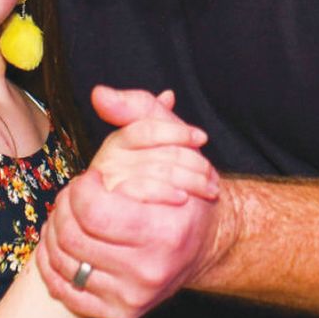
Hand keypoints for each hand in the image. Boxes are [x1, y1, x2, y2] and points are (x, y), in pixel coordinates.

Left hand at [35, 85, 224, 317]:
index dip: (81, 188)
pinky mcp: (121, 313)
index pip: (91, 210)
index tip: (92, 179)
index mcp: (165, 230)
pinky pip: (67, 291)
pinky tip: (63, 245)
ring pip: (64, 263)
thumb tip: (100, 95)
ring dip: (55, 234)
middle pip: (71, 236)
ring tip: (69, 216)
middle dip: (64, 208)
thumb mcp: (170, 139)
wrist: (205, 244)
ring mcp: (135, 296)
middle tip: (75, 196)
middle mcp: (151, 269)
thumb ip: (138, 110)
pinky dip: (54, 266)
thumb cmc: (186, 189)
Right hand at [90, 87, 219, 204]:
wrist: (174, 222)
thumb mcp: (168, 141)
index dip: (176, 132)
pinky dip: (167, 192)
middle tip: (211, 175)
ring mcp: (107, 187)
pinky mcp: (111, 210)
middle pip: (156, 152)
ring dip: (190, 180)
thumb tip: (169, 96)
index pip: (146, 128)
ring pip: (155, 172)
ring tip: (208, 189)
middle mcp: (107, 162)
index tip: (201, 138)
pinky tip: (183, 198)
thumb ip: (164, 117)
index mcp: (119, 141)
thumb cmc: (173, 179)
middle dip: (191, 162)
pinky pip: (140, 191)